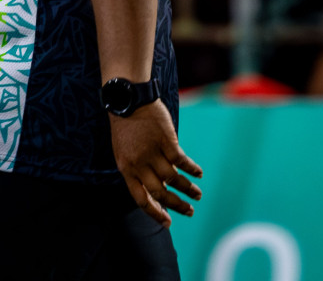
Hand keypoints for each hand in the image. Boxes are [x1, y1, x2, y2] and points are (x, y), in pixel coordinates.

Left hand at [110, 100, 203, 225]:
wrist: (128, 99)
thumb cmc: (125, 127)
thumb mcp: (124, 152)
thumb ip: (137, 171)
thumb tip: (158, 188)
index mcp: (126, 169)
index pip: (141, 199)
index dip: (155, 213)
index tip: (168, 223)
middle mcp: (139, 164)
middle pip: (160, 192)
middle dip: (176, 205)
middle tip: (189, 211)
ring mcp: (152, 152)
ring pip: (174, 178)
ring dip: (188, 189)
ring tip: (197, 195)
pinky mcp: (166, 140)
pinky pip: (181, 160)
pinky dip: (192, 169)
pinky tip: (198, 173)